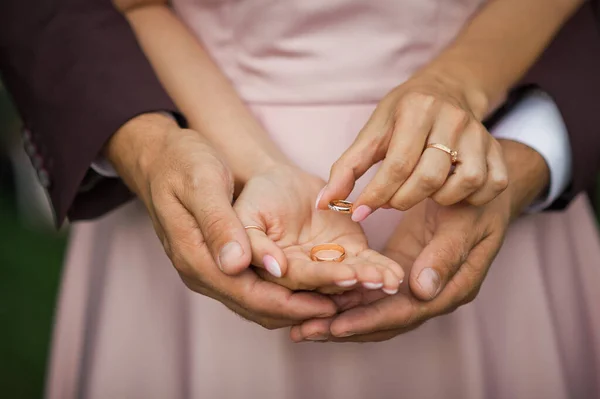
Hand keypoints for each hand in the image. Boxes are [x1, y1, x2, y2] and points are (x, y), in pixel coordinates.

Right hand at [105, 113, 336, 328]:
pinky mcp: (224, 261)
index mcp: (196, 259)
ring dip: (300, 304)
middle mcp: (205, 272)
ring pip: (262, 301)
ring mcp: (214, 269)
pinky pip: (261, 286)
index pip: (247, 295)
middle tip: (346, 308)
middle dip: (303, 310)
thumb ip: (217, 223)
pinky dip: (290, 290)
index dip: (289, 304)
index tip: (328, 306)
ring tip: (341, 301)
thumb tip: (235, 264)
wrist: (163, 157)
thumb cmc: (182, 163)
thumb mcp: (201, 182)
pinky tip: (319, 285)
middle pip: (258, 306)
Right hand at [233, 165, 404, 293]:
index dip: (319, 281)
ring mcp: (325, 268)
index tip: (343, 277)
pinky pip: (364, 264)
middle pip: (325, 286)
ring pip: (347, 278)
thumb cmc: (258, 196)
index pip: (296, 281)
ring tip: (389, 281)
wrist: (281, 180)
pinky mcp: (346, 255)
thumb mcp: (248, 214)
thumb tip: (275, 269)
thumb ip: (255, 243)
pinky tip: (396, 275)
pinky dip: (380, 269)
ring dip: (369, 281)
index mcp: (272, 274)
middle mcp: (301, 278)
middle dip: (351, 284)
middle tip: (373, 280)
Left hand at [291, 197, 509, 340]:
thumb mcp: (466, 223)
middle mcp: (432, 294)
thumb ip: (445, 256)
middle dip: (343, 327)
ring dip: (339, 318)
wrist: (483, 190)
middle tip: (303, 331)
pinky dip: (346, 297)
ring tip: (301, 324)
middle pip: (384, 320)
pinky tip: (319, 296)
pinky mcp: (401, 270)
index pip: (405, 313)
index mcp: (452, 288)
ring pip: (374, 310)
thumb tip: (422, 290)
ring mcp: (415, 285)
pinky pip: (372, 291)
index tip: (336, 326)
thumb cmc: (479, 203)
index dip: (370, 320)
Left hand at [317, 71, 507, 221]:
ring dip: (436, 199)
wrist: (446, 91)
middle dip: (402, 200)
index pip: (398, 164)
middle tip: (390, 201)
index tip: (360, 212)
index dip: (376, 194)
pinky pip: (491, 186)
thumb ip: (346, 168)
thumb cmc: (403, 115)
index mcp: (418, 109)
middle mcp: (453, 119)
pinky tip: (450, 191)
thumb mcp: (372, 132)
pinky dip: (469, 197)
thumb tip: (323, 204)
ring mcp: (480, 134)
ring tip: (420, 191)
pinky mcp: (497, 150)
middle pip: (429, 178)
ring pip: (463, 184)